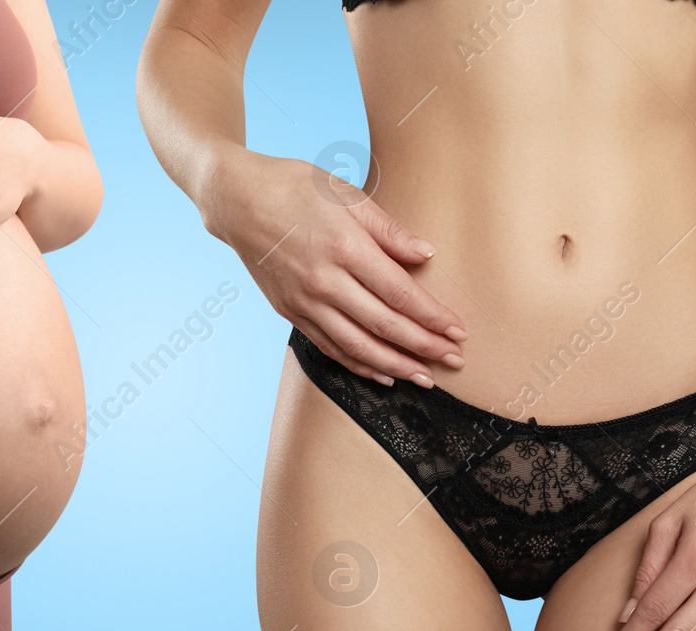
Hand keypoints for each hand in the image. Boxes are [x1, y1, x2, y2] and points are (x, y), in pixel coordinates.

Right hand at [201, 149, 466, 386]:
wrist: (237, 200)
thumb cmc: (295, 187)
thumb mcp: (346, 194)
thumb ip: (388, 229)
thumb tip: (426, 255)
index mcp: (345, 247)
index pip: (400, 293)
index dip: (432, 317)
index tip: (458, 331)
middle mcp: (324, 281)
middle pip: (384, 325)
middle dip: (424, 347)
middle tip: (454, 360)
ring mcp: (304, 301)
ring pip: (357, 346)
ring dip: (395, 366)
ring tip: (424, 378)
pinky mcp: (289, 312)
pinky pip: (329, 347)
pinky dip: (358, 364)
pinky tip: (382, 374)